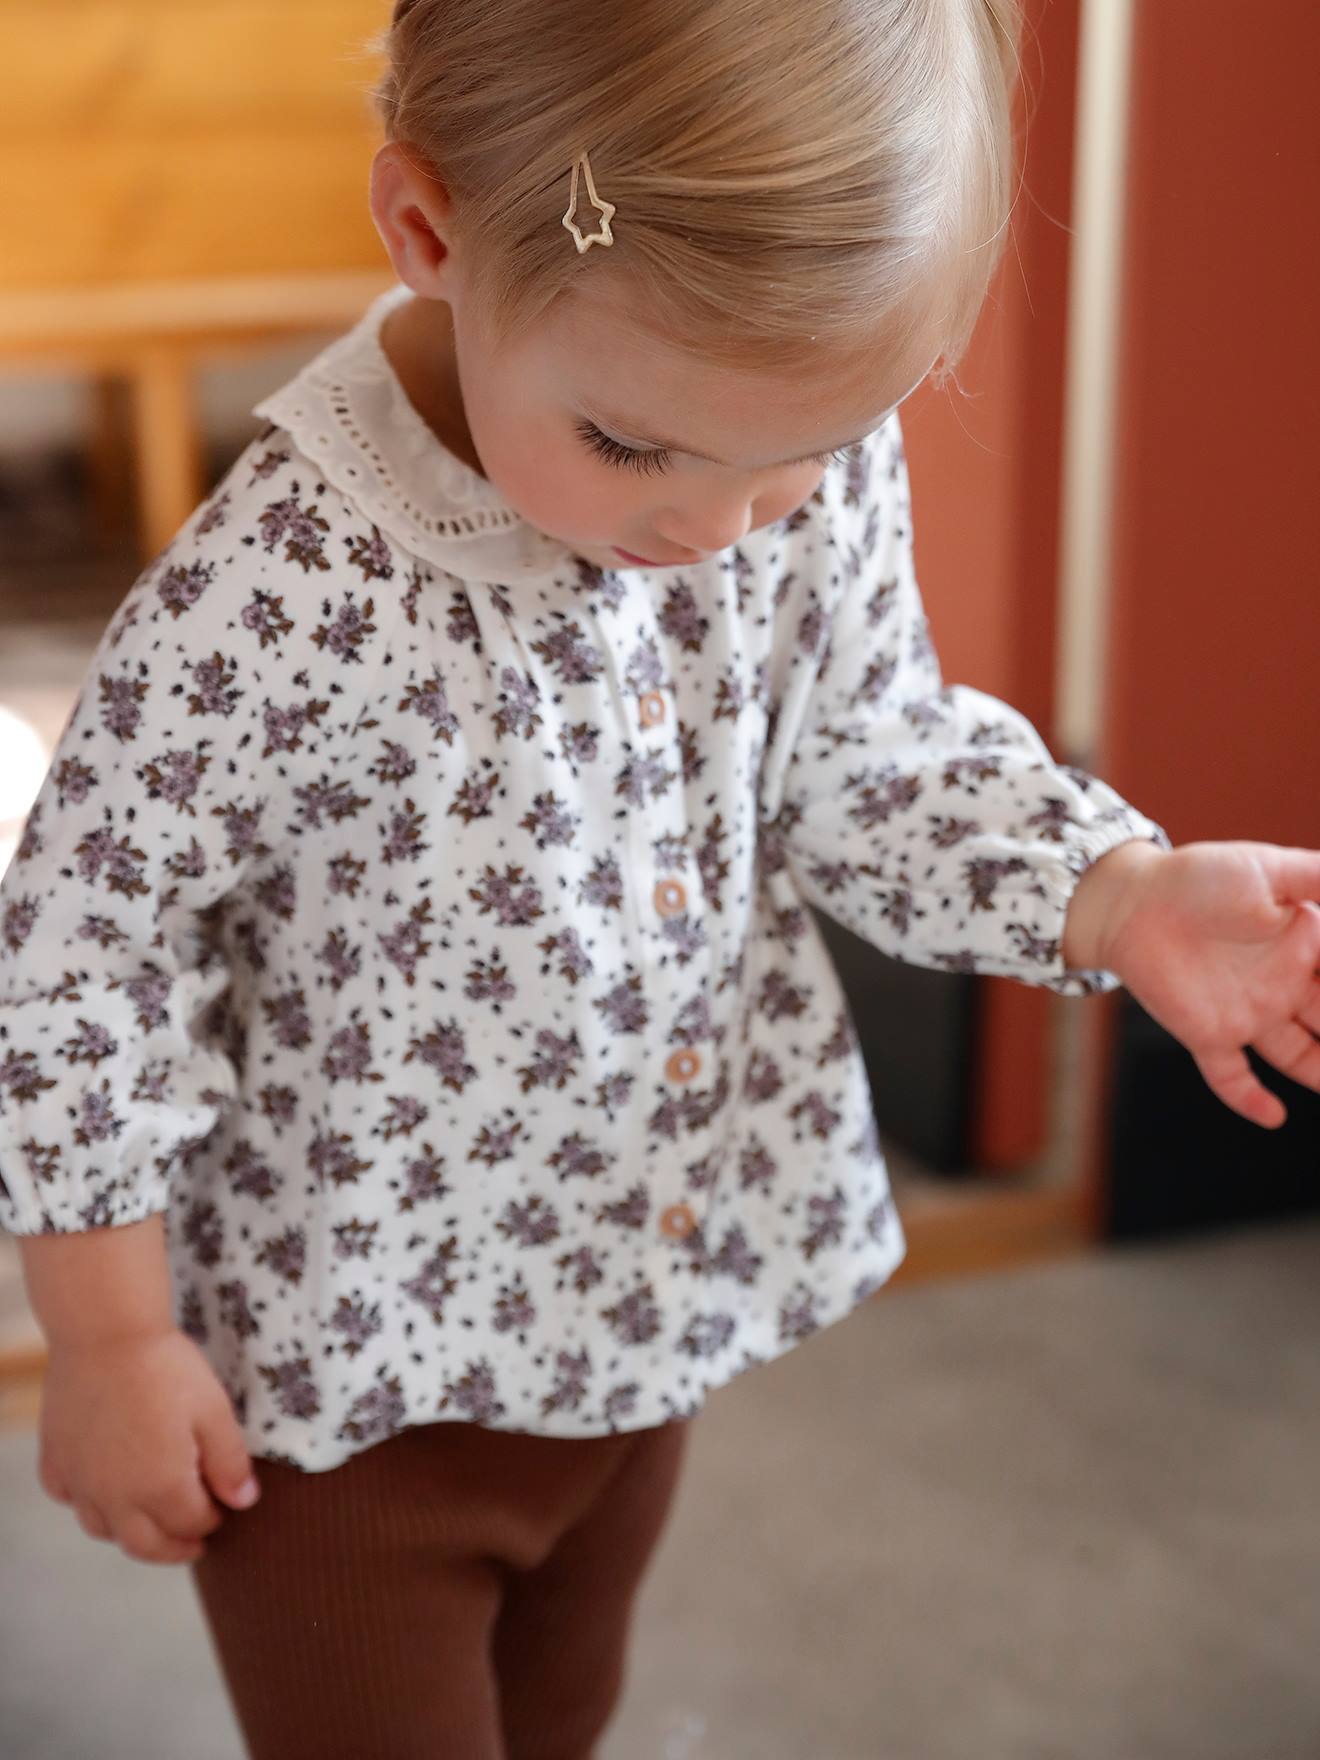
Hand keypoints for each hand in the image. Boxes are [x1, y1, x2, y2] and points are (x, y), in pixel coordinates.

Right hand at [37, 1327, 260, 1565]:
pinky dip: (88, 1503)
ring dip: (131, 1533)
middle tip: (195, 1545)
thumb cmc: (166, 1367)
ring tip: (152, 1522)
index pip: (191, 1523)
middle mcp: (115, 1497)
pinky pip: (69, 1497)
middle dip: (175, 1548)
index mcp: (160, 1488)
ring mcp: (80, 1480)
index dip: (213, 1518)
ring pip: (103, 1529)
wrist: (105, 1332)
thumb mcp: (213, 1411)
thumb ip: (229, 1462)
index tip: (225, 1507)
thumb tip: (244, 1502)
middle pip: (146, 1545)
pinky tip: (102, 1490)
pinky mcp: (56, 1458)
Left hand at [1098, 841, 1319, 1128]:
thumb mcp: (1269, 870)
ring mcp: (1250, 1012)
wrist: (1131, 899)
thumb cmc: (1199, 876)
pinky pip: (1231, 1077)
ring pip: (1301, 1056)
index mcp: (1308, 943)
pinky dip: (1248, 1099)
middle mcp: (1287, 983)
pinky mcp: (1208, 1033)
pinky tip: (1274, 1116)